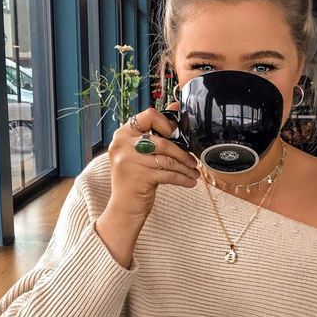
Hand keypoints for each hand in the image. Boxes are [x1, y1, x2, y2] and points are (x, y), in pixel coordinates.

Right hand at [101, 106, 199, 230]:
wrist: (124, 208)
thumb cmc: (135, 178)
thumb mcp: (139, 153)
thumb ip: (154, 132)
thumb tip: (174, 108)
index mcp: (123, 134)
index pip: (149, 115)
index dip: (166, 124)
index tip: (177, 134)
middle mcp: (123, 144)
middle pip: (162, 140)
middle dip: (182, 152)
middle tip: (192, 160)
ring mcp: (129, 160)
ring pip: (168, 159)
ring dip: (185, 167)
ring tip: (194, 172)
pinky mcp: (139, 176)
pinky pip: (169, 174)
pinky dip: (182, 178)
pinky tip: (190, 182)